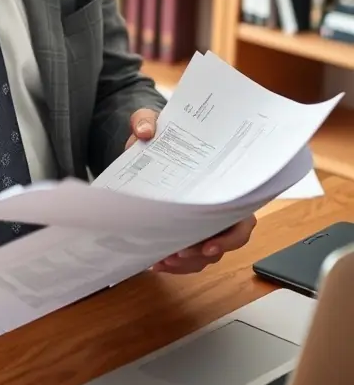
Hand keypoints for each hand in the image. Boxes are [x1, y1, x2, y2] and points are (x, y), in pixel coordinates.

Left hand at [124, 108, 256, 273]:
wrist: (143, 148)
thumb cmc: (159, 137)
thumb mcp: (150, 122)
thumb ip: (146, 121)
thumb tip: (146, 131)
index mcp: (221, 185)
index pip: (241, 216)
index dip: (230, 236)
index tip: (209, 245)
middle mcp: (219, 208)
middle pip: (226, 242)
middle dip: (203, 255)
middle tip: (178, 255)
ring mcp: (205, 224)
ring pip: (205, 256)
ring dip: (185, 264)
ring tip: (160, 261)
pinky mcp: (186, 233)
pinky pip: (188, 259)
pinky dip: (173, 264)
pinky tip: (154, 262)